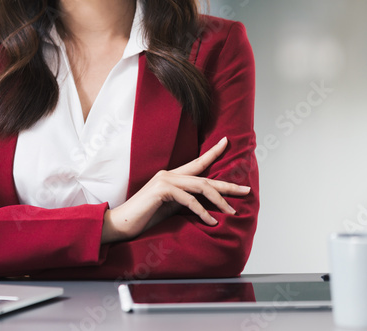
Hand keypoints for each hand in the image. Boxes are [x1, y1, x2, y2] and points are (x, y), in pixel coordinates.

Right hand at [101, 136, 249, 242]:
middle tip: (246, 190)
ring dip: (219, 201)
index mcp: (171, 176)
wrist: (121, 224)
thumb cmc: (144, 218)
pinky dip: (202, 211)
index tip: (227, 142)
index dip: (213, 152)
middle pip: (204, 176)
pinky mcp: (161, 190)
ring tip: (232, 212)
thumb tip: (203, 203)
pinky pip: (189, 199)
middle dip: (228, 184)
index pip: (196, 163)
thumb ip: (184, 200)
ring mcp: (164, 180)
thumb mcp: (169, 207)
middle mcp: (169, 174)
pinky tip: (211, 221)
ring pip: (200, 186)